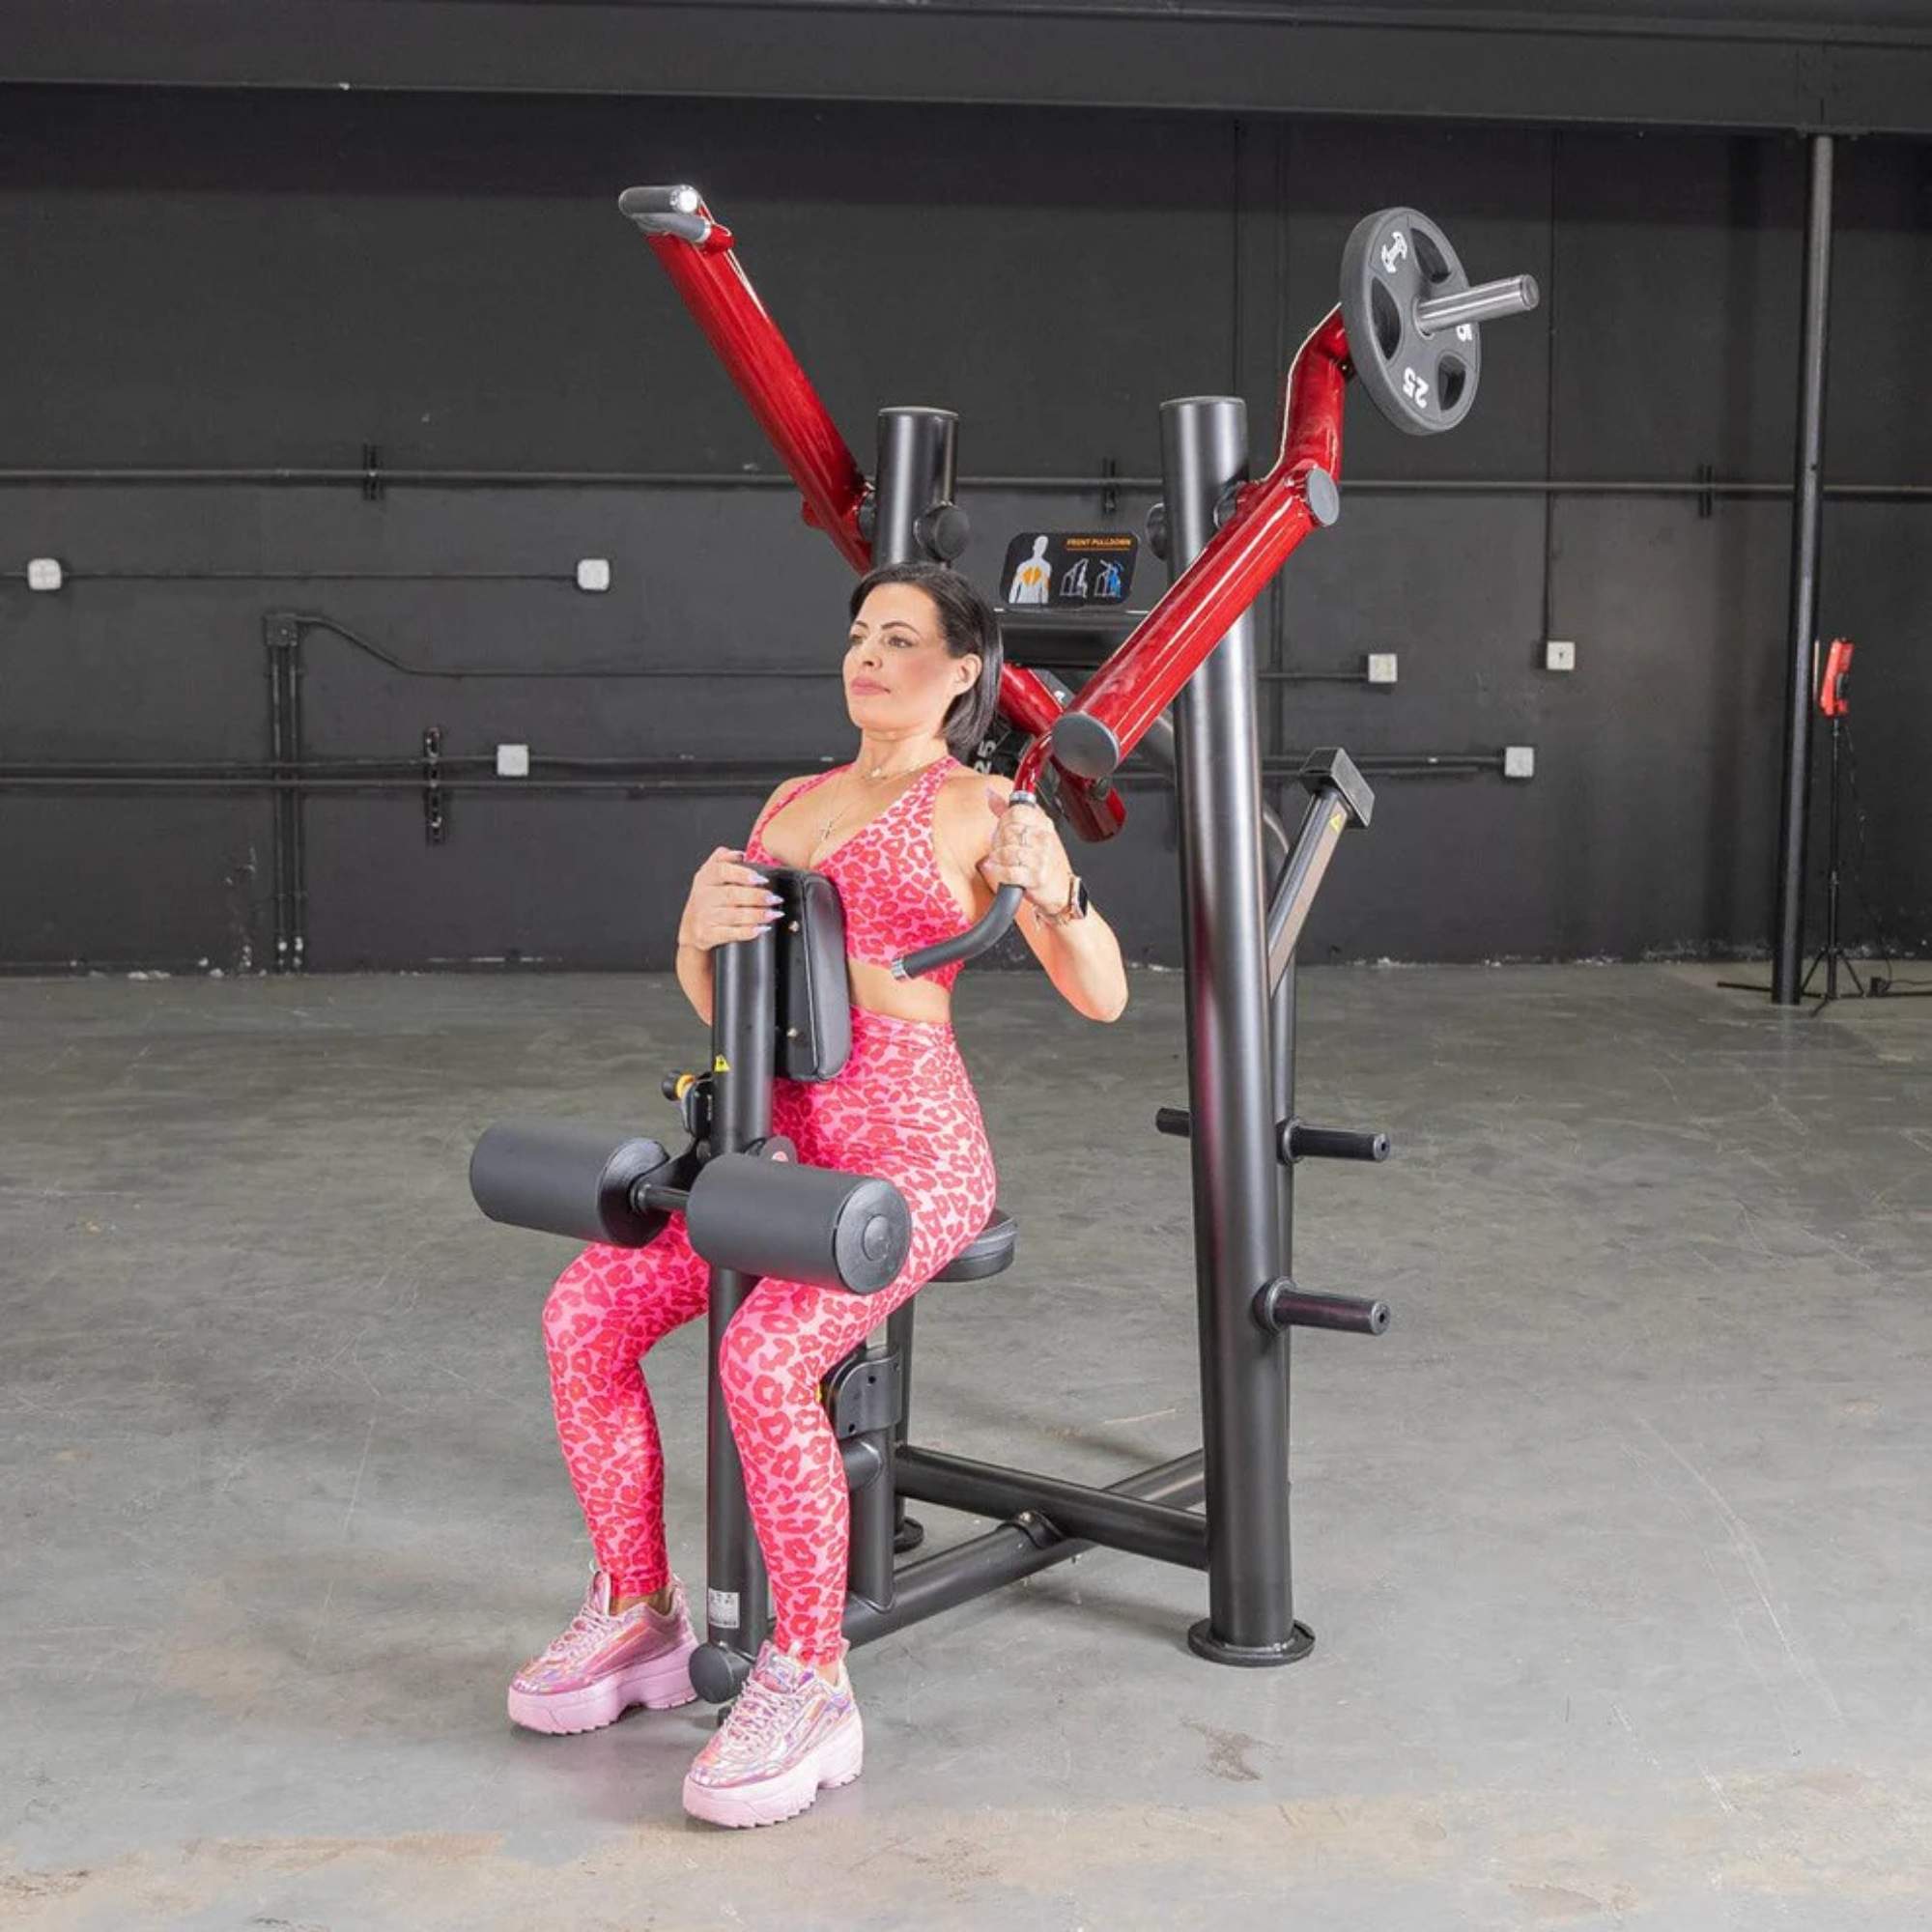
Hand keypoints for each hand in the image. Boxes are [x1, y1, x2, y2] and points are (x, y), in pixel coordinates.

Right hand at [677, 847, 782, 951]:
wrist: (691, 928)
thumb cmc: (707, 899)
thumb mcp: (709, 876)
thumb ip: (723, 860)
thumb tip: (739, 854)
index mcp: (705, 878)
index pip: (721, 871)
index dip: (742, 874)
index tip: (761, 879)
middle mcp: (703, 897)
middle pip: (731, 894)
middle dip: (756, 897)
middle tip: (774, 898)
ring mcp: (705, 917)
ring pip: (733, 915)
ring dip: (757, 915)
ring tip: (773, 913)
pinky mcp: (708, 934)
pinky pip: (730, 933)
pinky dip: (747, 932)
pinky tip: (761, 929)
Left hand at [977, 788, 1072, 913]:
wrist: (1061, 891)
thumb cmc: (1044, 862)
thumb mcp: (1032, 831)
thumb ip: (1009, 812)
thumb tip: (990, 795)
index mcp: (1044, 824)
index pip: (1017, 811)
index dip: (1004, 819)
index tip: (1004, 827)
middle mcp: (1044, 840)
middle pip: (1009, 830)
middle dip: (999, 840)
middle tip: (1001, 847)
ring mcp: (1041, 859)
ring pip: (1007, 851)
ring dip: (998, 857)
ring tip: (1001, 860)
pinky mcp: (1036, 878)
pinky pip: (1009, 871)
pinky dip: (1000, 872)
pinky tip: (1000, 871)